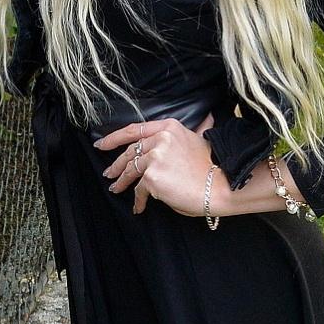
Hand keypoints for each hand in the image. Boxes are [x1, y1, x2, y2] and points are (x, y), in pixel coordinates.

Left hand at [95, 110, 221, 217]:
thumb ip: (194, 130)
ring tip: (116, 189)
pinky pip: (139, 190)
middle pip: (130, 152)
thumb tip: (207, 117)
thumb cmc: (211, 168)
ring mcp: (154, 157)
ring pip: (130, 171)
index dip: (114, 137)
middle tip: (109, 173)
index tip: (101, 144)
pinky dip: (138, 200)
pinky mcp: (152, 177)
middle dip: (116, 164)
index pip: (135, 130)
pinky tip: (139, 207)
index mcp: (169, 127)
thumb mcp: (200, 140)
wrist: (221, 185)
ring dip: (122, 182)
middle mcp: (160, 138)